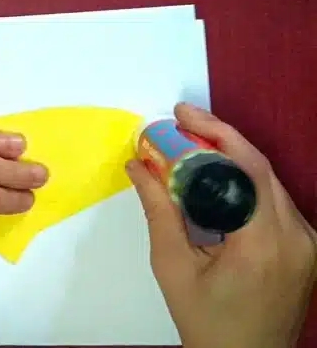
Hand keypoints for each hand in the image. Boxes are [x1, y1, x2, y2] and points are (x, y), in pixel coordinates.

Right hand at [126, 104, 316, 347]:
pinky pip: (275, 201)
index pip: (246, 168)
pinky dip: (244, 182)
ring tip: (191, 142)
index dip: (214, 132)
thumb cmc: (207, 323)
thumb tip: (138, 166)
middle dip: (220, 137)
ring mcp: (307, 244)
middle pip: (260, 168)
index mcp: (264, 241)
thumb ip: (158, 210)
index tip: (179, 114)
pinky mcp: (306, 249)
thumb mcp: (173, 266)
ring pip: (269, 182)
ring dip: (232, 158)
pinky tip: (216, 176)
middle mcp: (297, 237)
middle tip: (181, 120)